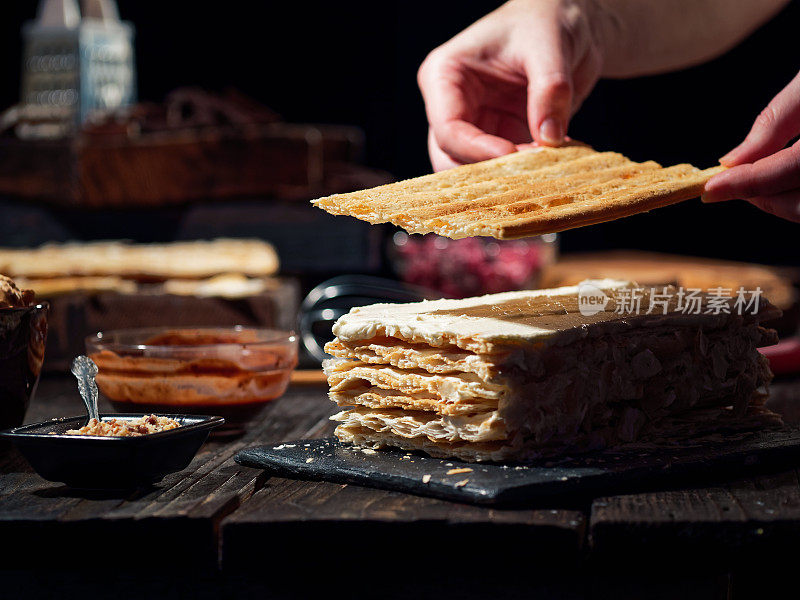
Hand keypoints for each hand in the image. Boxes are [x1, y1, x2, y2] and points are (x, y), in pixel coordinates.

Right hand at [418, 0, 609, 170]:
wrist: (566, 22)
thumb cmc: (545, 20)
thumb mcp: (549, 45)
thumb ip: (549, 90)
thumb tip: (550, 137)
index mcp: (445, 76)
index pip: (447, 128)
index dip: (475, 150)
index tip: (512, 156)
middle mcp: (452, 106)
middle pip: (451, 159)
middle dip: (487, 172)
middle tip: (527, 173)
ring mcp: (475, 126)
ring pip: (475, 171)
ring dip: (508, 177)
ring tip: (546, 165)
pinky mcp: (500, 139)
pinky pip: (506, 170)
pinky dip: (527, 173)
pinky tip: (555, 161)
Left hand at [702, 70, 799, 221]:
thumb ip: (774, 123)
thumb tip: (731, 161)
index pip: (789, 170)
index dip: (746, 183)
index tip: (709, 188)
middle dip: (761, 197)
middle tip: (730, 183)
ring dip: (778, 202)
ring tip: (756, 180)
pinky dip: (796, 198)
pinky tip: (782, 182)